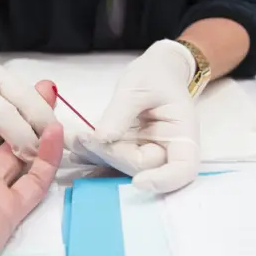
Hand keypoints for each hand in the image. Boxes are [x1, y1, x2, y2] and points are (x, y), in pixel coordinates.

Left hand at [71, 39, 199, 192]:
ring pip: (120, 167)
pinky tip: (73, 143)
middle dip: (112, 156)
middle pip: (142, 168)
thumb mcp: (138, 87)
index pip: (182, 169)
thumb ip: (121, 112)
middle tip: (84, 137)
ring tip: (74, 138)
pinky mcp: (126, 152)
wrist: (154, 73)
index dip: (162, 181)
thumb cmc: (155, 76)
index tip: (137, 182)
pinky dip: (88, 153)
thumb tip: (103, 139)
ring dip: (94, 156)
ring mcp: (144, 154)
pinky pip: (107, 160)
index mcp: (182, 136)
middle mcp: (165, 151)